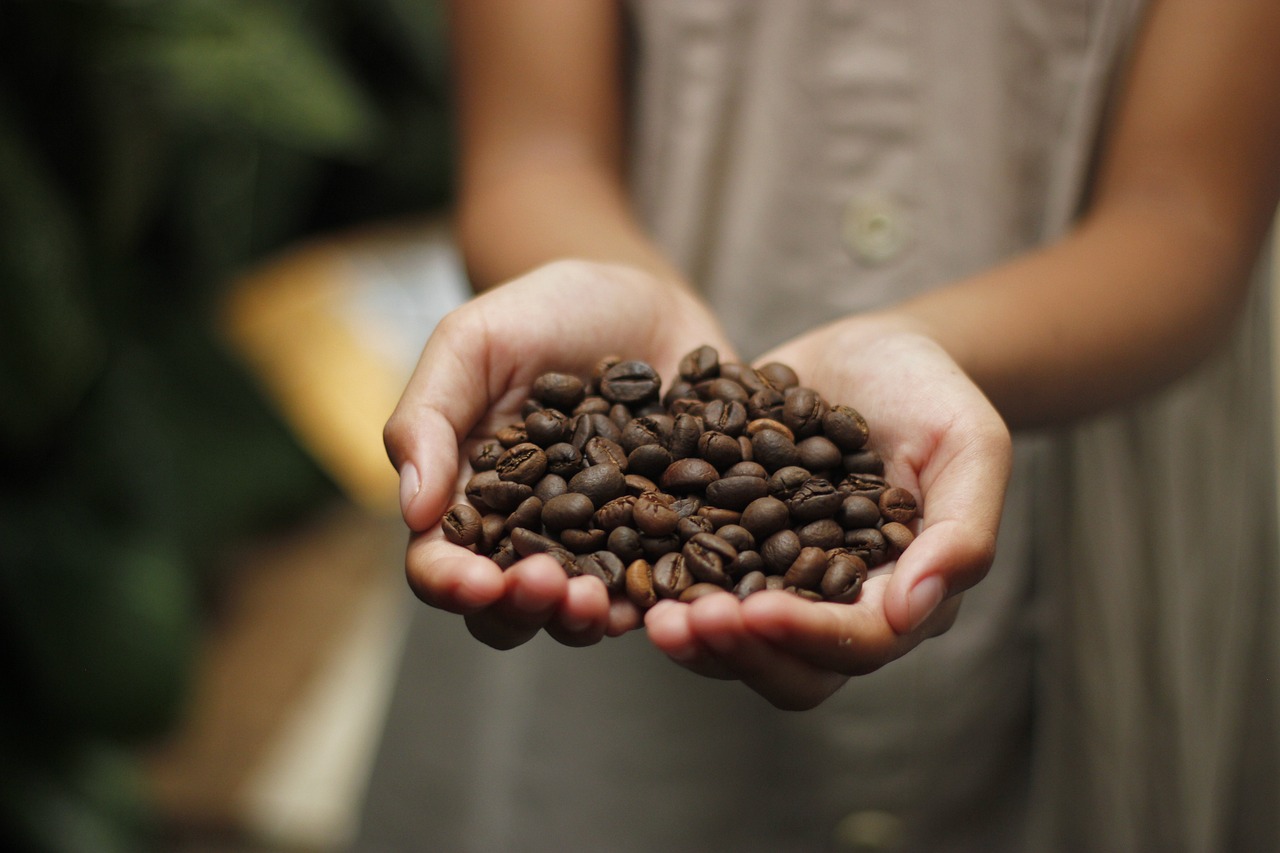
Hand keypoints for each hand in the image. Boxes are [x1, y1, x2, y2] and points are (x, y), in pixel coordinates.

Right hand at [383, 259, 735, 649]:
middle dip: (525, 609)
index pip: (442, 563)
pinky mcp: (666, 538)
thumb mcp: (472, 343)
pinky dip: (666, 600)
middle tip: (549, 587)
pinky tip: (673, 598)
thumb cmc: (541, 314)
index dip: (451, 584)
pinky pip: (666, 584)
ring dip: (590, 619)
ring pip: (585, 611)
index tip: (475, 582)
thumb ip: (430, 417)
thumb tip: (413, 511)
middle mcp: (531, 537)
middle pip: (512, 606)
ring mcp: (601, 545)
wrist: (640, 297)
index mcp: (470, 501)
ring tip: (605, 603)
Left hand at [645, 317, 1011, 708]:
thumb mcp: (970, 443)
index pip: (859, 641)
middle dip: (735, 650)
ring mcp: (780, 580)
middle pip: (790, 665)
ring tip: (646, 611)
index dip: (808, 636)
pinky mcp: (732, 547)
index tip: (755, 613)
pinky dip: (661, 583)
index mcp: (902, 593)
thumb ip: (963, 527)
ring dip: (692, 633)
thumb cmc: (932, 392)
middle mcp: (838, 604)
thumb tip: (914, 612)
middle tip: (679, 623)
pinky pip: (695, 583)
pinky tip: (621, 562)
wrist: (872, 351)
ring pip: (736, 640)